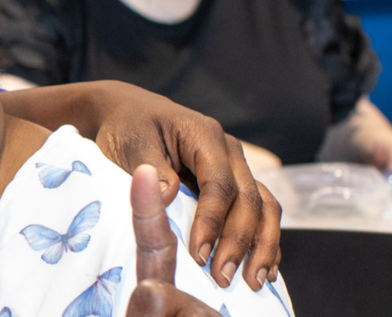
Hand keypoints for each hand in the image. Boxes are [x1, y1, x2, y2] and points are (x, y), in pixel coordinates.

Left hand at [0, 81, 280, 289]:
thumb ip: (151, 169)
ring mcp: (236, 165)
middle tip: (224, 277)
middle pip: (248, 199)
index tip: (198, 256)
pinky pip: (259, 209)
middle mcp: (229, 150)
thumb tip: (169, 195)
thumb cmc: (127, 127)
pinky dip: (263, 237)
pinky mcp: (234, 182)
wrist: (128, 112)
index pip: (219, 185)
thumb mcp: (132, 143)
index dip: (212, 222)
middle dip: (239, 241)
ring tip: (254, 279)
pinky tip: (264, 266)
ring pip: (263, 205)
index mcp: (205, 136)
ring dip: (262, 244)